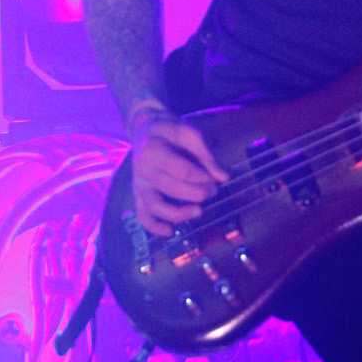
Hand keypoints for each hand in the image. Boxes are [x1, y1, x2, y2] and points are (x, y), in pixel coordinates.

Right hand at [130, 111, 228, 233]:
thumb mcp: (189, 132)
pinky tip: (170, 231)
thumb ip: (206, 155)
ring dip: (178, 214)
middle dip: (197, 193)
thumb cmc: (169, 131)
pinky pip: (142, 215)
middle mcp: (141, 169)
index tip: (215, 178)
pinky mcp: (138, 195)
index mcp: (153, 150)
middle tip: (213, 191)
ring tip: (199, 212)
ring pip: (154, 206)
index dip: (202, 177)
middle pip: (171, 188)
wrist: (145, 129)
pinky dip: (154, 227)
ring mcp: (138, 184)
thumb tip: (223, 177)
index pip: (181, 170)